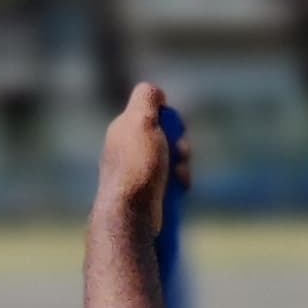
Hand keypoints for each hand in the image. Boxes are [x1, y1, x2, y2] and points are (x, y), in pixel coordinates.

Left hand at [94, 82, 188, 229]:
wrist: (132, 214)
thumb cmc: (137, 166)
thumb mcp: (140, 120)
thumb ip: (147, 97)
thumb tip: (157, 94)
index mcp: (124, 129)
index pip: (156, 116)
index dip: (170, 122)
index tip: (173, 131)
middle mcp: (129, 149)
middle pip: (168, 138)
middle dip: (181, 146)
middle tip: (179, 156)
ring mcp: (139, 173)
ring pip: (174, 161)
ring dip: (183, 167)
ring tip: (177, 179)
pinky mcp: (149, 194)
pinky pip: (173, 182)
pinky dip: (180, 184)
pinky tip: (178, 191)